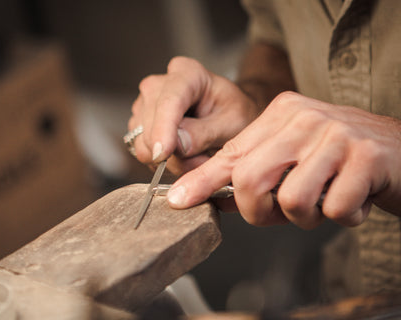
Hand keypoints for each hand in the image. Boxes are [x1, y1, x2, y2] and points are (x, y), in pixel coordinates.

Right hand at [128, 56, 258, 174]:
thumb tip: (177, 146)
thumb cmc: (234, 114)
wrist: (228, 118)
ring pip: (143, 143)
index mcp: (188, 74)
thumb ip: (205, 134)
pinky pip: (142, 153)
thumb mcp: (232, 124)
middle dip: (174, 153)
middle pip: (151, 125)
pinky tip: (183, 156)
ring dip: (171, 161)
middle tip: (203, 160)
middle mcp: (159, 85)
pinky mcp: (138, 125)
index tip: (163, 153)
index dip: (162, 128)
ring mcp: (144, 105)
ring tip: (197, 157)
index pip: (168, 101)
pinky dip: (163, 163)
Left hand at [167, 92, 400, 228]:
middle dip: (259, 212)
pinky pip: (333, 209)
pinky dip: (342, 216)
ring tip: (326, 201)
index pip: (232, 154)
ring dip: (307, 217)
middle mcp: (305, 118)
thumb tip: (216, 196)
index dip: (203, 181)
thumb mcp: (293, 157)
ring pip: (292, 200)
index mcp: (282, 113)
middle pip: (252, 179)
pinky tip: (354, 199)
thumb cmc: (341, 159)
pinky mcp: (368, 158)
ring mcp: (337, 135)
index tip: (179, 202)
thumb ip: (256, 171)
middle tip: (279, 214)